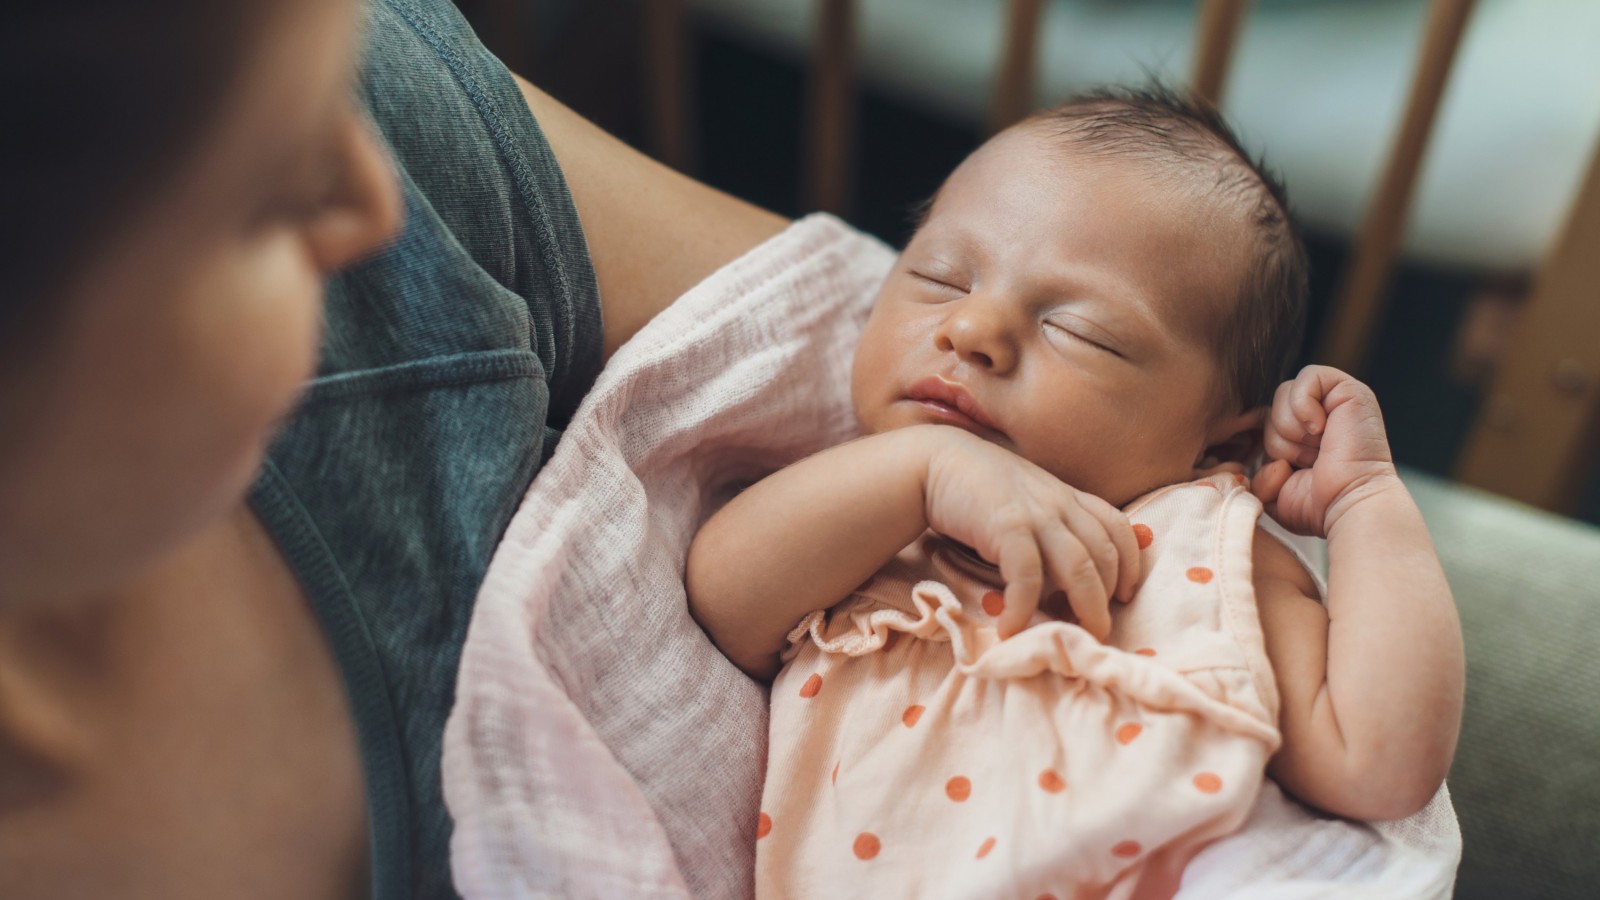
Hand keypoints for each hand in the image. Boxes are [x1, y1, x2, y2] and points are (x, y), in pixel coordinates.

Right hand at [919, 427, 1140, 639]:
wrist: (935, 462)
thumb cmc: (977, 488)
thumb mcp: (1025, 500)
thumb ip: (1047, 526)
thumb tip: (1059, 579)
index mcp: (1067, 496)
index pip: (1117, 527)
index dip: (1130, 564)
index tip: (1126, 595)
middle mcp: (1060, 503)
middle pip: (1105, 554)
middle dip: (1108, 599)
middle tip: (1099, 631)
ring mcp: (1036, 513)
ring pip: (1080, 567)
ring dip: (1084, 608)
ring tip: (1074, 638)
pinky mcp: (1007, 526)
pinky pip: (1028, 575)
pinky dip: (1024, 607)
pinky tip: (1012, 628)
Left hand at [1250, 366, 1402, 537]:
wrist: (1350, 503)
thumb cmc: (1318, 504)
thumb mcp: (1274, 492)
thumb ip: (1259, 474)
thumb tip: (1271, 460)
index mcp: (1301, 434)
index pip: (1263, 421)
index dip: (1272, 448)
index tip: (1294, 471)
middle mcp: (1318, 414)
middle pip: (1270, 407)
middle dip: (1281, 441)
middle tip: (1311, 461)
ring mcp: (1334, 399)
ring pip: (1284, 393)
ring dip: (1292, 430)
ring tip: (1319, 449)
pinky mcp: (1348, 389)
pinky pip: (1307, 377)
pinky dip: (1304, 406)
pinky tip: (1321, 430)